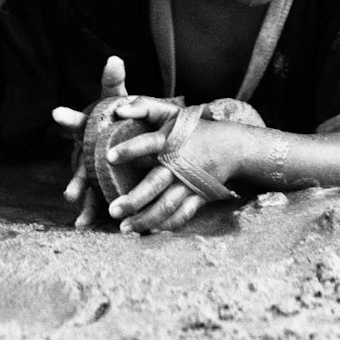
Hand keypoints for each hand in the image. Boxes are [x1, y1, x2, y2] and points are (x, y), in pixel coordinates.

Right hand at [53, 56, 129, 229]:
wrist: (123, 143)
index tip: (57, 112)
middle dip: (72, 173)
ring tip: (73, 203)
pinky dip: (87, 214)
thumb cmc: (117, 119)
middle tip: (68, 185)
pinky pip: (93, 202)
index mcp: (89, 128)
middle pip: (77, 161)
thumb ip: (114, 83)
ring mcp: (90, 171)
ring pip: (82, 184)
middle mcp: (84, 151)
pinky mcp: (99, 187)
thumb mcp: (118, 101)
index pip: (77, 120)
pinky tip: (83, 225)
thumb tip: (114, 58)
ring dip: (77, 194)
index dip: (68, 117)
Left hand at [106, 118, 245, 235]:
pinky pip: (182, 214)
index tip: (109, 157)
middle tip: (113, 210)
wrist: (230, 146)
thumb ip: (144, 107)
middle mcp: (178, 164)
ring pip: (166, 205)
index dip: (129, 149)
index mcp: (169, 141)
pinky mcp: (198, 197)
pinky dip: (168, 225)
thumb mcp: (171, 112)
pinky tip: (150, 232)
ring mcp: (189, 183)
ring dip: (145, 218)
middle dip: (134, 199)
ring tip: (124, 228)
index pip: (146, 144)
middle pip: (154, 183)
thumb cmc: (193, 129)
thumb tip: (119, 110)